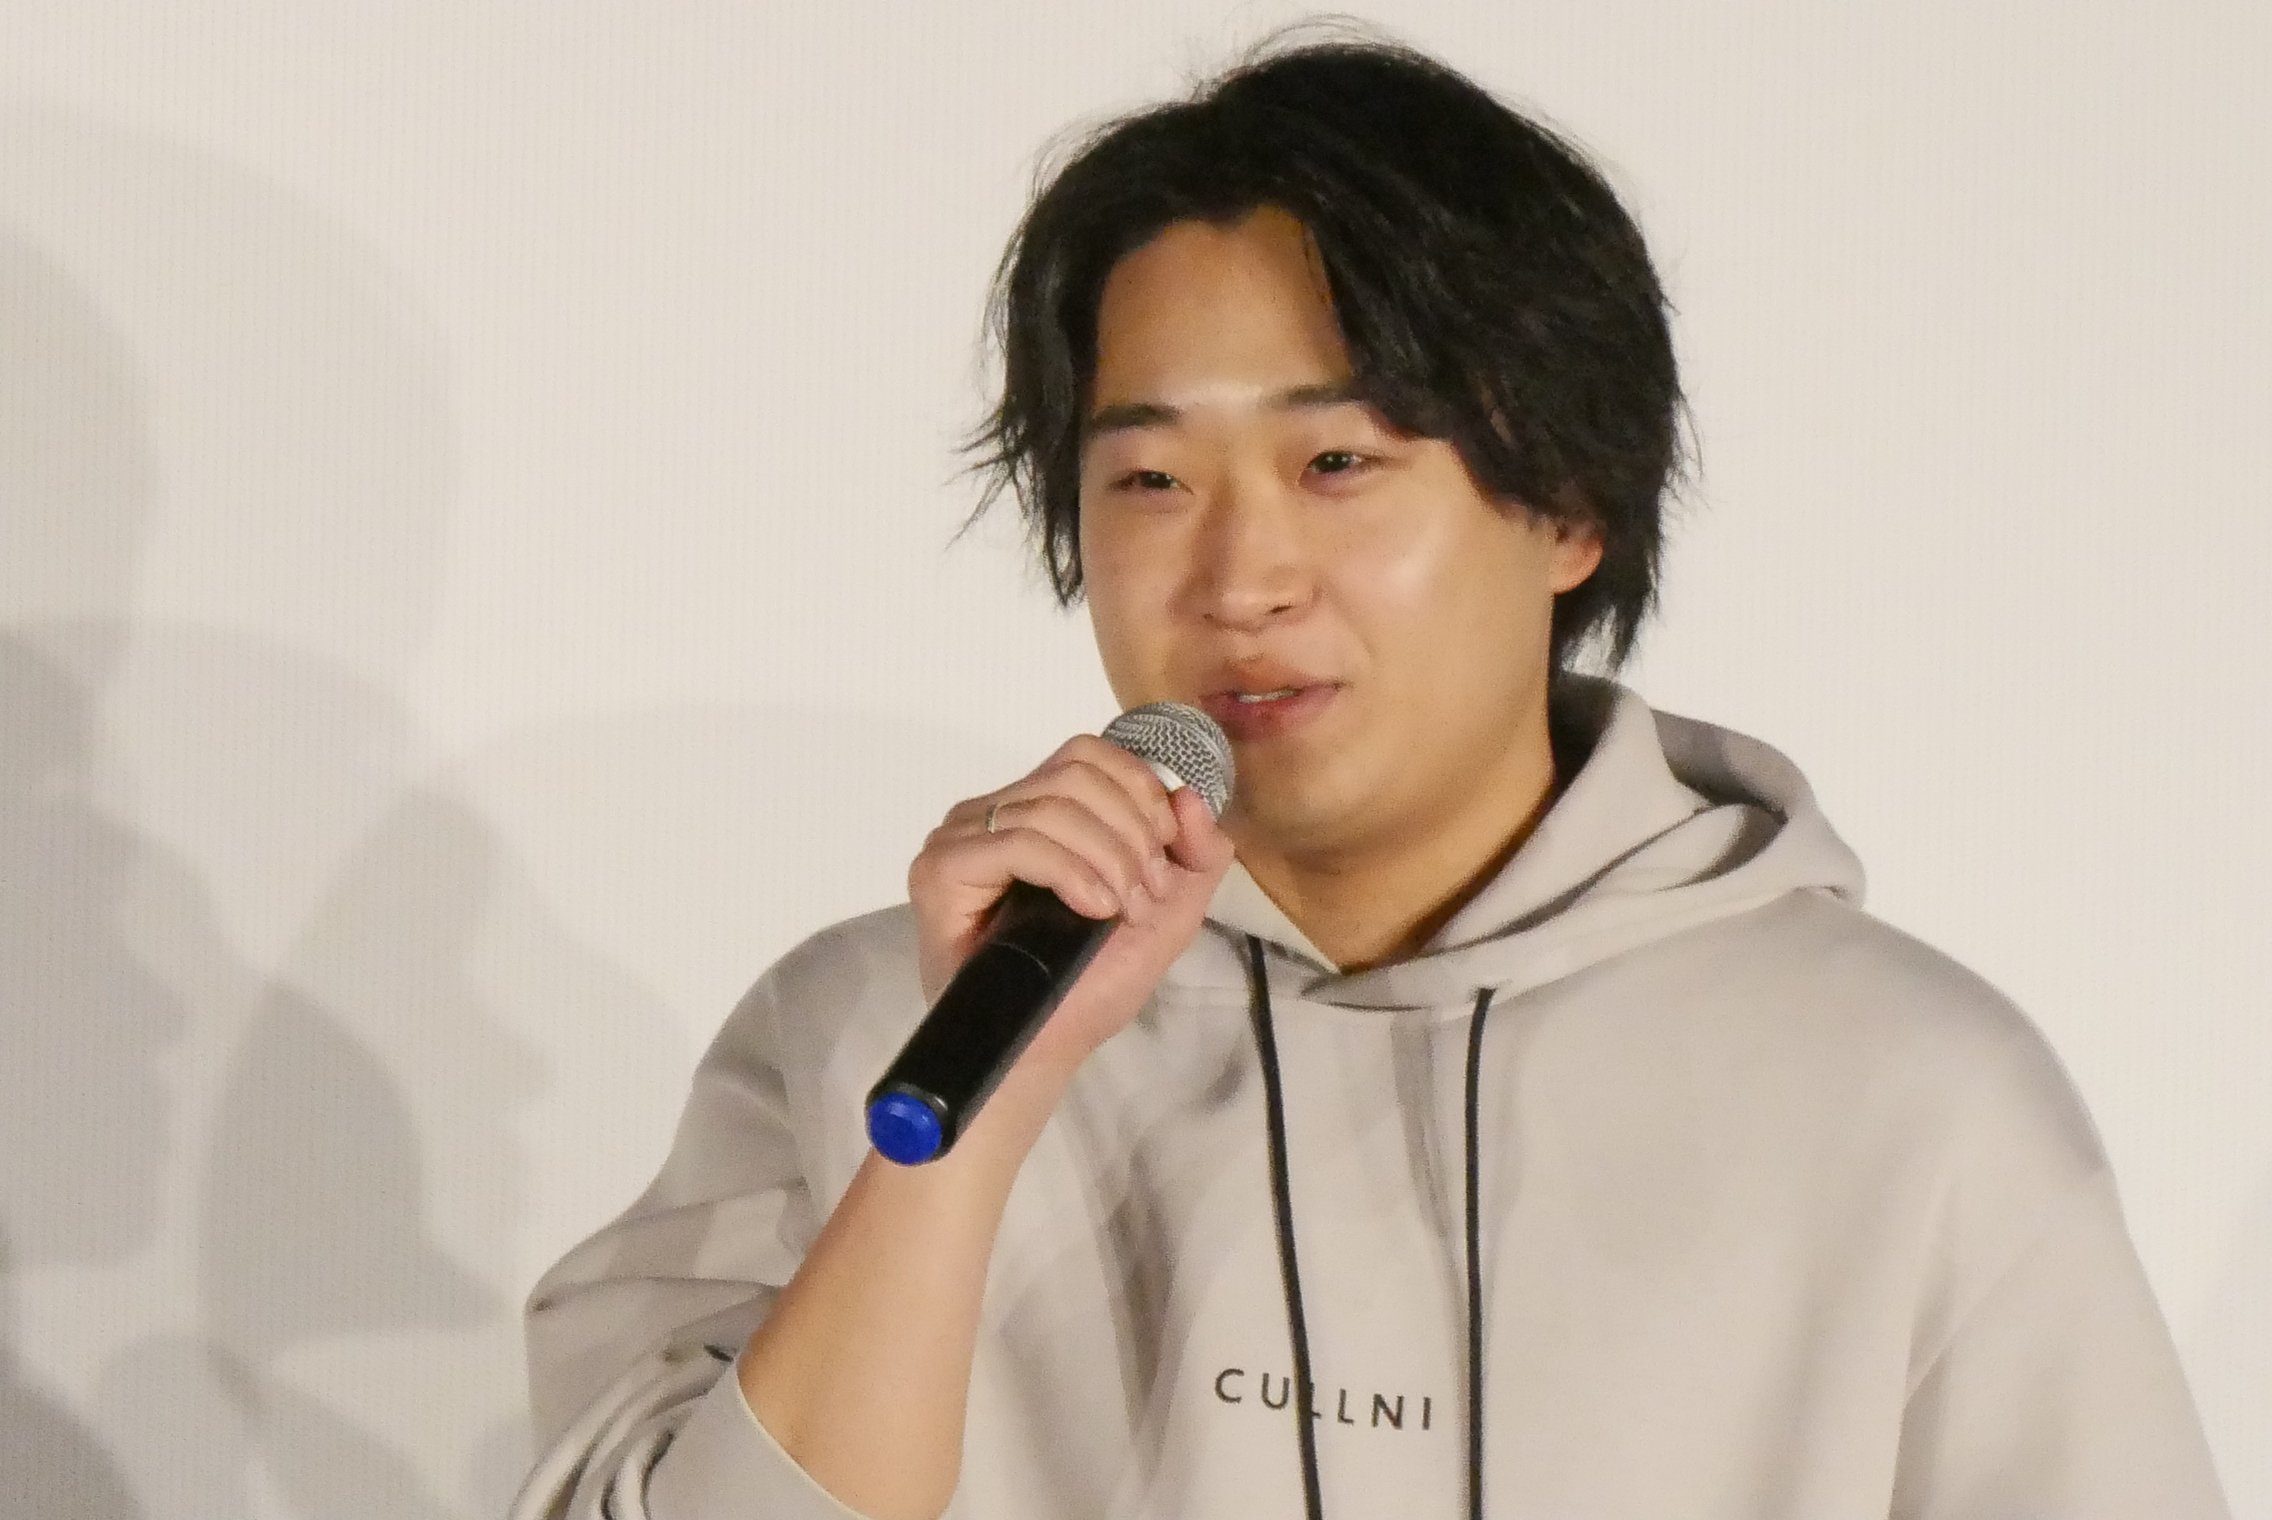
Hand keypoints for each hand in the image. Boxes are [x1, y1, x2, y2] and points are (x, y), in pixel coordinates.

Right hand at [907, 734, 1235, 1079]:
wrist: (1044, 1051)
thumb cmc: (1092, 986)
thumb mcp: (1168, 912)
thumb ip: (1196, 853)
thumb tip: (1189, 794)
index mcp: (1036, 810)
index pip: (1087, 756)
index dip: (1139, 791)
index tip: (1164, 856)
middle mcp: (993, 814)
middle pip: (1076, 774)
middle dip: (1131, 832)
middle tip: (1146, 895)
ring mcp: (962, 838)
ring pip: (1053, 806)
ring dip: (1110, 858)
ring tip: (1121, 911)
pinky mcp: (941, 870)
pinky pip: (1018, 842)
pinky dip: (1070, 872)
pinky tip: (1091, 910)